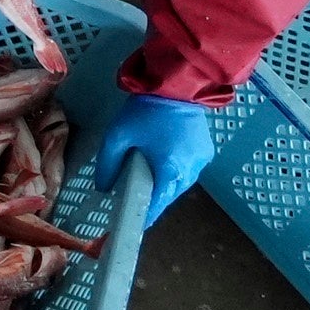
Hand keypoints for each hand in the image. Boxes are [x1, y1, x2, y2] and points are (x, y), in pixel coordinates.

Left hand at [106, 94, 223, 222]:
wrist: (176, 84)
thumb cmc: (146, 111)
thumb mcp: (118, 136)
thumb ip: (107, 164)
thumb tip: (103, 188)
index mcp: (170, 169)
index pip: (157, 203)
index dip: (145, 215)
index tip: (133, 226)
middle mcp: (191, 169)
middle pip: (169, 195)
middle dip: (153, 199)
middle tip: (134, 199)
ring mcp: (202, 161)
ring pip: (180, 185)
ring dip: (164, 186)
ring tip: (146, 182)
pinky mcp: (206, 152)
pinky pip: (188, 172)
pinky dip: (174, 173)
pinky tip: (161, 166)